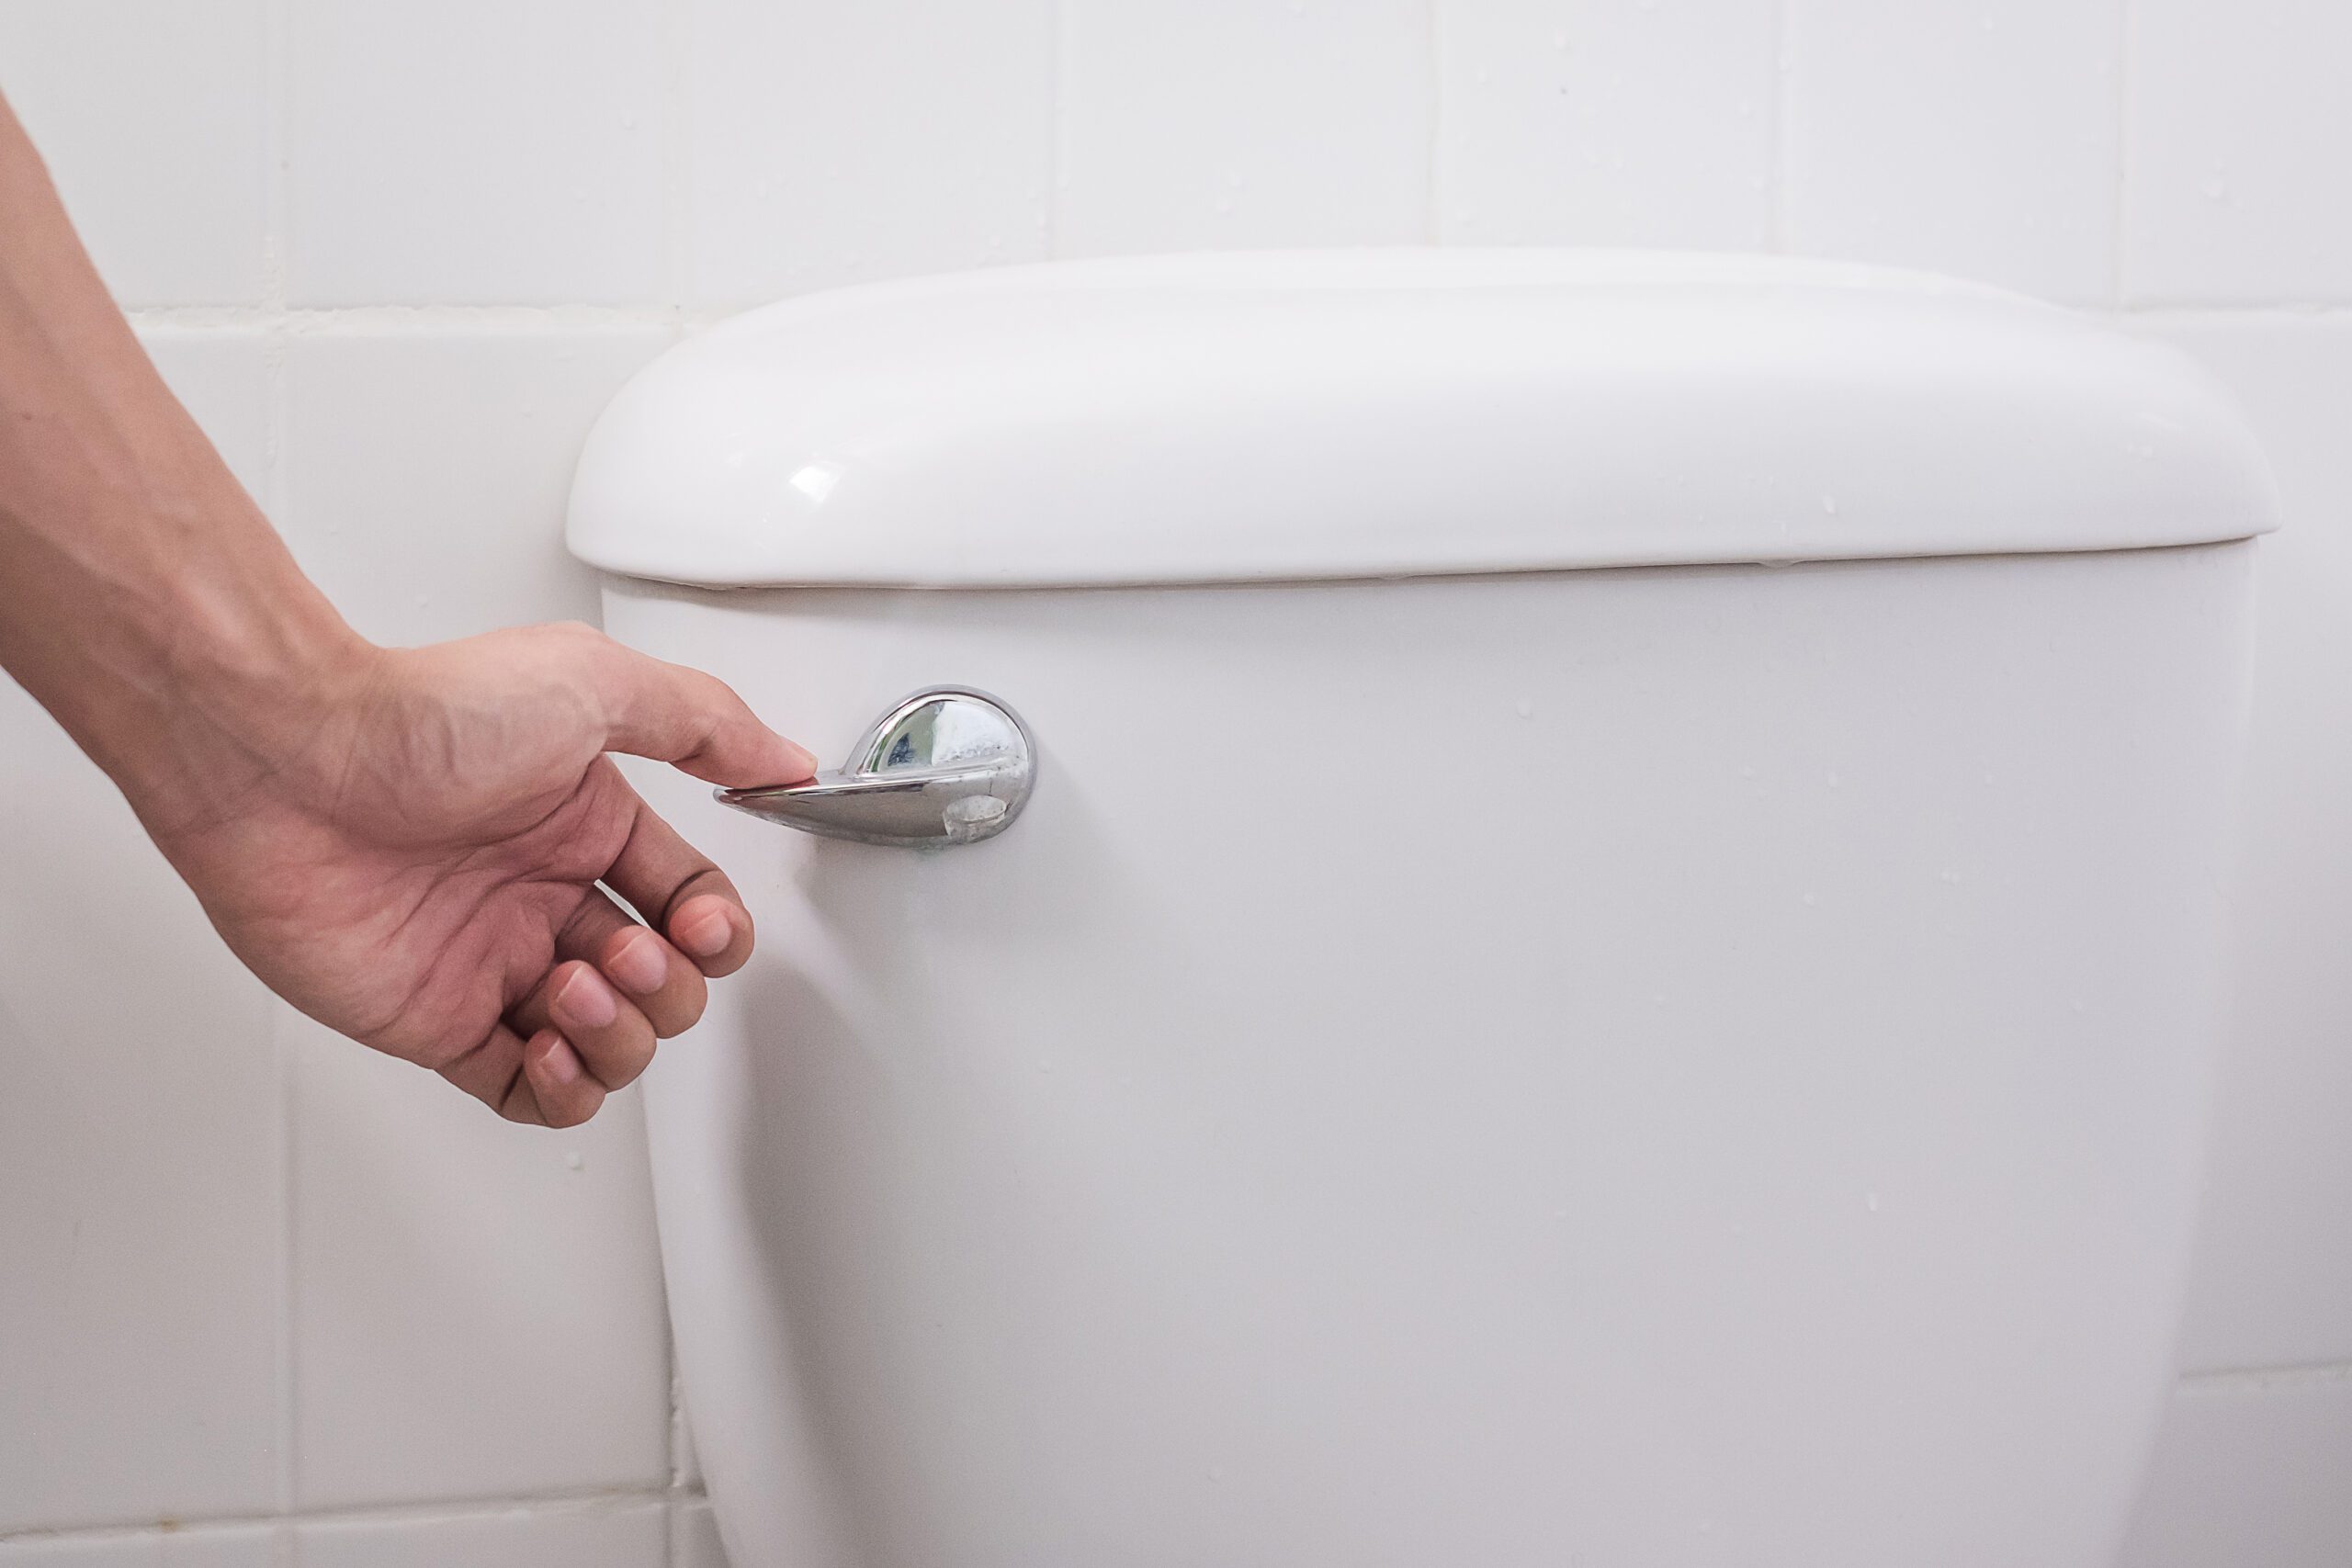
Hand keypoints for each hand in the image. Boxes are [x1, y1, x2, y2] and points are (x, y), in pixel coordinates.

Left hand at [140, 621, 813, 1126]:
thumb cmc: (423, 714)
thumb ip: (705, 723)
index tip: (699, 924)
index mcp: (587, 824)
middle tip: (620, 953)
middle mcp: (543, 895)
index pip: (692, 901)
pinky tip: (549, 1046)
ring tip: (571, 989)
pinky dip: (562, 1089)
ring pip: (608, 1046)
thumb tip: (784, 760)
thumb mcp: (597, 683)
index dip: (715, 930)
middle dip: (666, 986)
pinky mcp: (437, 1023)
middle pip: (664, 985)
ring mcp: (493, 962)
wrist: (288, 764)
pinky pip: (527, 1095)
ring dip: (619, 1035)